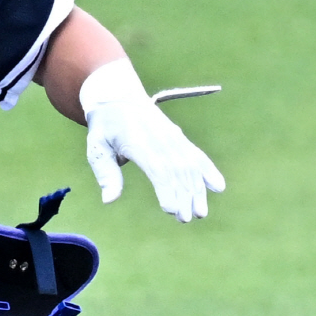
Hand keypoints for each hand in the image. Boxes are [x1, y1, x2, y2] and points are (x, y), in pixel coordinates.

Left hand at [80, 60, 224, 222]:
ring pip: (190, 165)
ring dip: (198, 189)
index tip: (170, 209)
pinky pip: (197, 155)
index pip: (157, 167)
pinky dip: (208, 170)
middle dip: (184, 196)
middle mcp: (160, 138)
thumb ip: (105, 172)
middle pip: (177, 169)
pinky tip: (218, 187)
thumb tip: (109, 200)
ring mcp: (173, 137)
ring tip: (200, 213)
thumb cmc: (105, 126)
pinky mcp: (179, 138)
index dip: (166, 188)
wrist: (119, 97)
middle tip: (185, 219)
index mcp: (138, 141)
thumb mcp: (97, 147)